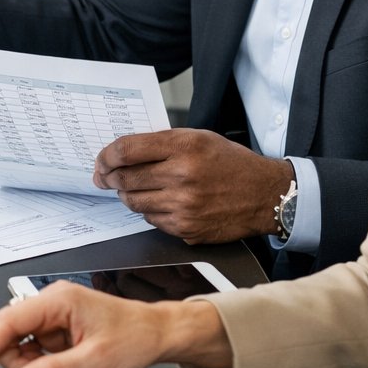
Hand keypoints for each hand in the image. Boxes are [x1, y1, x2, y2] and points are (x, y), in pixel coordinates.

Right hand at [0, 282, 231, 367]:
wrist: (160, 334)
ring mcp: (52, 313)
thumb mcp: (94, 360)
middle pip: (5, 330)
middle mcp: (50, 302)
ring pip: (16, 340)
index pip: (6, 323)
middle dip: (9, 358)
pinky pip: (32, 344)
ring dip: (25, 362)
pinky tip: (56, 366)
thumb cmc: (136, 337)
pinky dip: (35, 361)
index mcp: (56, 301)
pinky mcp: (57, 326)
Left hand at [93, 129, 293, 243]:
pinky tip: (161, 202)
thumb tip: (122, 153)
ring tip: (136, 188)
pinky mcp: (186, 228)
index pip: (127, 150)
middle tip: (106, 176)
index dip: (106, 156)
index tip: (102, 160)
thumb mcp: (199, 138)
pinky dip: (149, 211)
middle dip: (110, 177)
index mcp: (184, 147)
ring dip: (128, 194)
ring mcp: (184, 206)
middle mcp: (183, 176)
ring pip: (133, 202)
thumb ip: (161, 144)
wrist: (266, 194)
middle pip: (124, 178)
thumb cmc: (231, 164)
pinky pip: (150, 220)